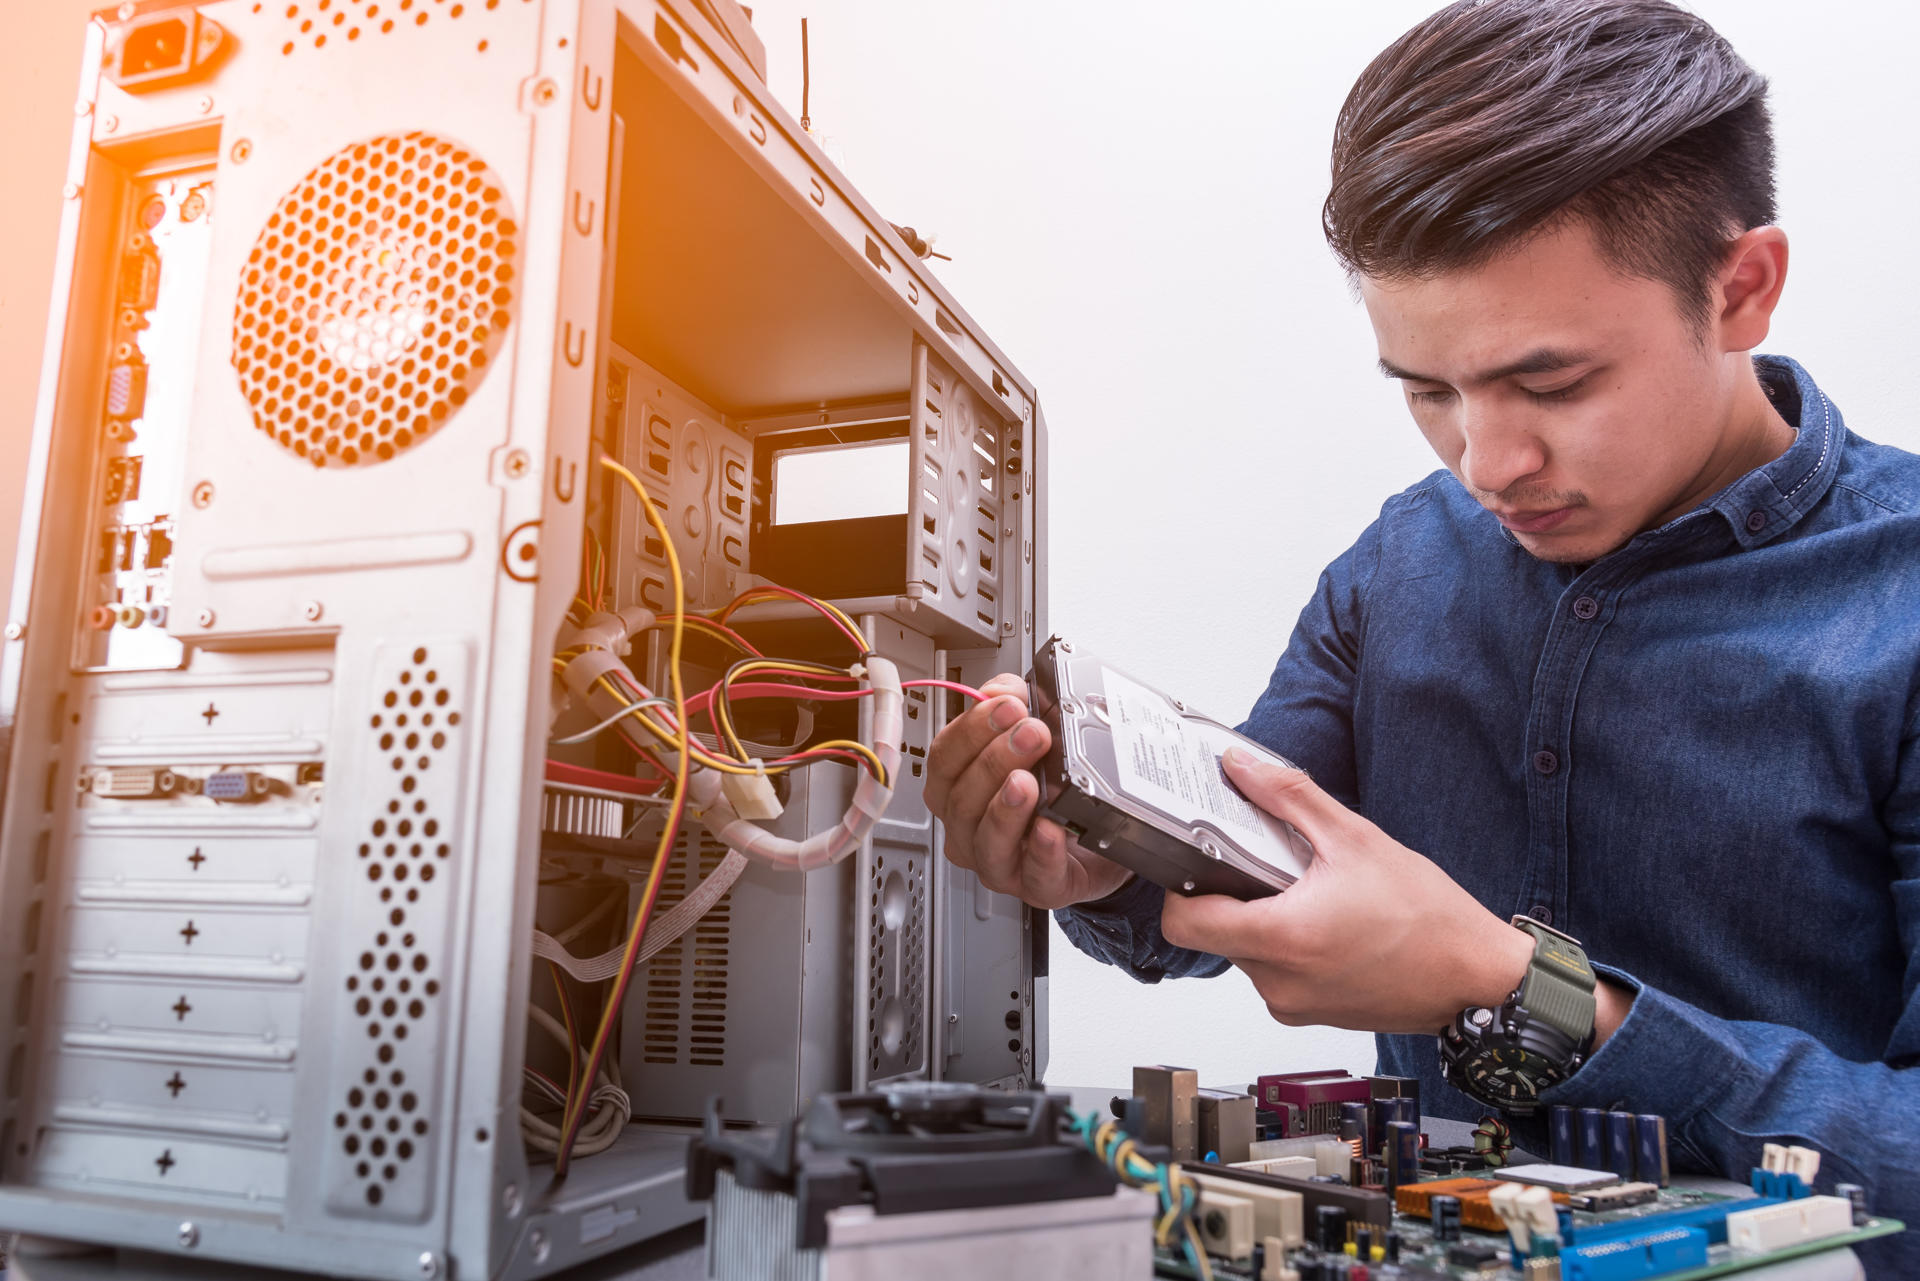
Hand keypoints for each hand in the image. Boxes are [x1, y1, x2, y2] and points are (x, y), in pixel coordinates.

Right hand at [924, 673, 1132, 908]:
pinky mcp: (1040, 887)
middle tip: (1031, 734)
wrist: (1103, 837)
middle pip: (961, 799)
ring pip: (987, 842)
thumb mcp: (1035, 731)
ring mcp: (1001, 862)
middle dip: (994, 762)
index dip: (970, 730)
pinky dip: (1042, 853)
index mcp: (959, 786)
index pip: (944, 758)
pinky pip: (1035, 877)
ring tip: (1028, 783)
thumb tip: (1001, 689)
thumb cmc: (1057, 786)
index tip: (1007, 706)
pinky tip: (1051, 830)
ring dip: (1006, 809)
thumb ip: (1012, 702)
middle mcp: (970, 827)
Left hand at [1159, 747, 1534, 1034]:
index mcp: (1282, 938)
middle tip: (1269, 864)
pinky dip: (1288, 945)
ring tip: (1310, 893)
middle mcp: (1279, 981)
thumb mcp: (1355, 839)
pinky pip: (1275, 973)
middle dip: (1235, 895)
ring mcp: (1293, 1003)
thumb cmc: (1430, 919)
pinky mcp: (1310, 1013)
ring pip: (1246, 954)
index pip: (1184, 924)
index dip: (1181, 890)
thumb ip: (1289, 798)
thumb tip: (1242, 767)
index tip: (1198, 862)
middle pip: (1216, 934)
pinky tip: (1327, 921)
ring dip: (1265, 920)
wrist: (1477, 978)